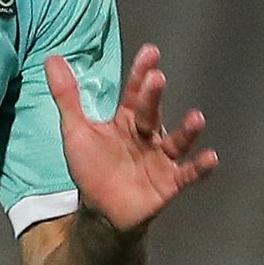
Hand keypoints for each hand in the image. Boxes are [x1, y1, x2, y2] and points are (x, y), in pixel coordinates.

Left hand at [45, 43, 216, 235]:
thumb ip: (67, 96)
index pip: (135, 92)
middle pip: (151, 113)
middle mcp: (147, 136)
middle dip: (154, 97)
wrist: (100, 212)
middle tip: (157, 78)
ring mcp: (160, 159)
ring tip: (197, 118)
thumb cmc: (92, 169)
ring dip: (187, 131)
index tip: (151, 52)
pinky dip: (199, 168)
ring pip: (176, 142)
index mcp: (126, 121)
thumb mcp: (76, 131)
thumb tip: (51, 59)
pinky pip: (187, 174)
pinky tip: (212, 158)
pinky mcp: (169, 183)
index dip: (141, 73)